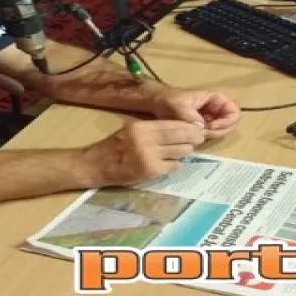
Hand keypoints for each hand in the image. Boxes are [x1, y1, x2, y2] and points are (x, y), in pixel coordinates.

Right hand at [83, 119, 206, 185]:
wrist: (95, 166)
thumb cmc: (113, 146)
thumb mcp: (131, 130)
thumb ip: (153, 130)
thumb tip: (179, 130)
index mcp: (141, 127)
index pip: (173, 124)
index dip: (188, 126)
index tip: (197, 128)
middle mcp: (146, 140)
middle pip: (181, 136)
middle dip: (193, 138)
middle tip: (199, 139)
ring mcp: (149, 157)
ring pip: (180, 152)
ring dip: (185, 152)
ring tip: (185, 151)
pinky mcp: (150, 172)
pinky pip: (172, 166)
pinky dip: (174, 165)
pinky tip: (170, 163)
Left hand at [149, 88, 241, 139]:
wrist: (155, 103)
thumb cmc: (168, 99)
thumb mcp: (179, 106)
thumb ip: (191, 116)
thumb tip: (202, 128)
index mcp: (215, 99)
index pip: (234, 112)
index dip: (226, 122)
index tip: (211, 126)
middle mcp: (216, 109)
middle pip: (230, 124)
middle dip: (219, 131)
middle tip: (203, 133)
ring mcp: (210, 118)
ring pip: (221, 131)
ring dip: (212, 136)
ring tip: (196, 134)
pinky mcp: (203, 127)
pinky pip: (211, 135)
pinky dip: (205, 138)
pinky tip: (193, 136)